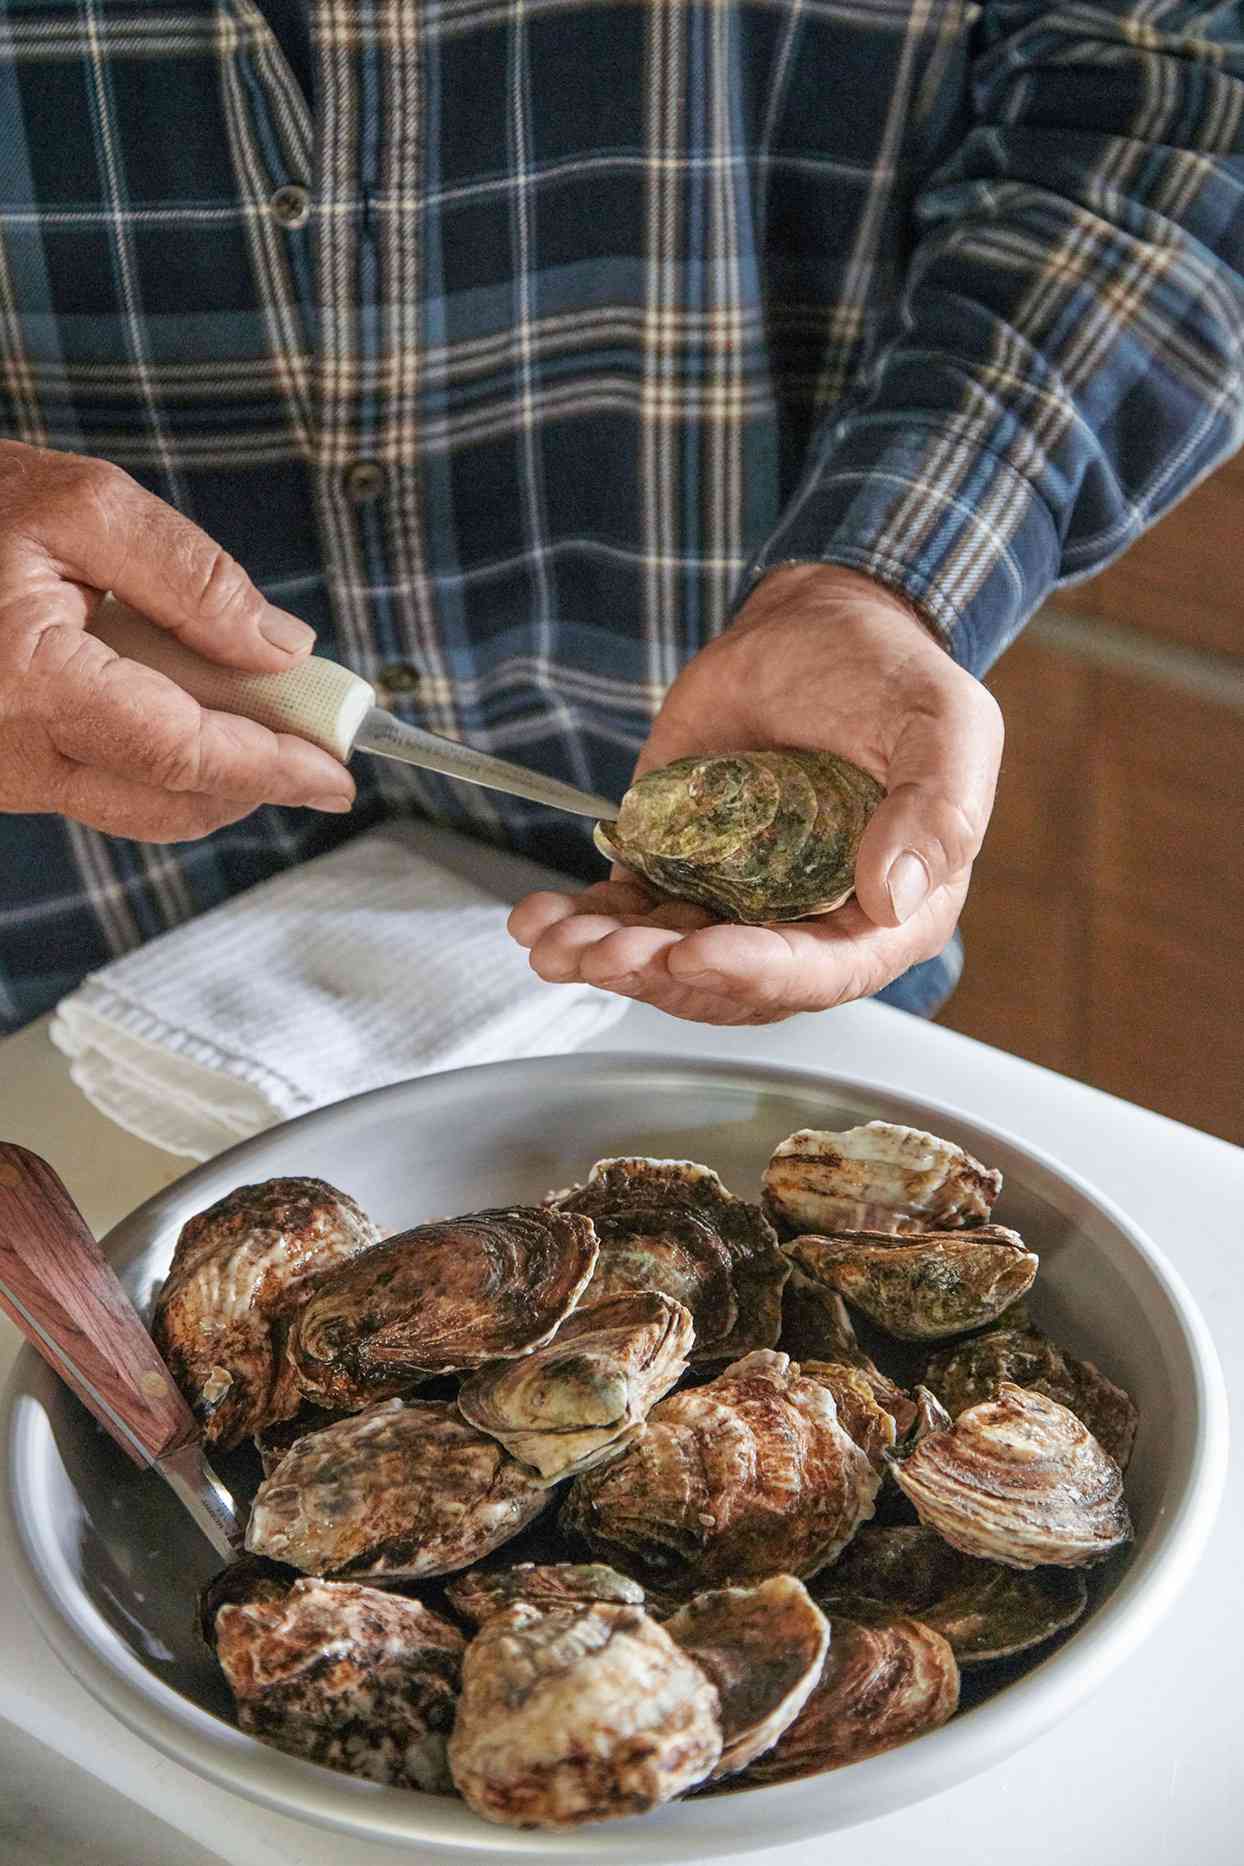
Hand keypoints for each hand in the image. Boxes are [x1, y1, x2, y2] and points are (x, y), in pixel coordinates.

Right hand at [0, 440, 354, 840]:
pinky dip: (162, 755)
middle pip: (173, 802)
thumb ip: (190, 576)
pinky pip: (104, 785)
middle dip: (257, 777)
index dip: (274, 767)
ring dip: (214, 768)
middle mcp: (11, 755)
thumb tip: (280, 648)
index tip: (339, 770)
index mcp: (31, 685)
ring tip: (250, 700)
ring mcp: (3, 776)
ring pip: (142, 805)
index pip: (185, 755)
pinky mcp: (3, 774)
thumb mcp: (77, 505)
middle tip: (314, 734)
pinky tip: (183, 698)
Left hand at [509, 564, 1002, 1023]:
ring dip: (609, 959)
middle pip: (730, 982)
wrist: (813, 624)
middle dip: (661, 972)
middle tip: (606, 951)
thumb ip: (939, 810)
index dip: (755, 974)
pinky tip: (538, 919)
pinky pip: (631, 913)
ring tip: (556, 939)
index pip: (821, 972)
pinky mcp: (680, 869)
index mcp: (887, 913)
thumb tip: (894, 898)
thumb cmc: (892, 674)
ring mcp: (738, 901)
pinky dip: (582, 922)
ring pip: (669, 957)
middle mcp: (810, 925)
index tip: (695, 950)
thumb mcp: (944, 725)